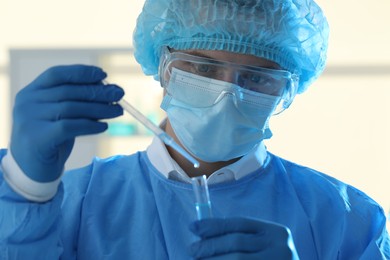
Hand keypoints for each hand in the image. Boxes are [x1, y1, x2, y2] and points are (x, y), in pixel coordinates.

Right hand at [10, 65, 123, 181]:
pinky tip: (104, 126)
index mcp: (32, 92)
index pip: (57, 74)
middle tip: (120, 93)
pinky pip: (69, 127)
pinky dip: (90, 125)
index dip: (81, 72)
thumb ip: (79, 102)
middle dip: (97, 91)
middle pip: (68, 91)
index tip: (103, 75)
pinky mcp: (38, 138)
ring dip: (100, 108)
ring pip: (71, 108)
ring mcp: (29, 119)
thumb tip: (109, 90)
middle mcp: (27, 102)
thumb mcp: (62, 116)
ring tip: (118, 111)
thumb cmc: (52, 139)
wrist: (32, 170)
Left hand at [189, 217, 298, 259]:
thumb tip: (202, 235)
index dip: (214, 224)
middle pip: (236, 242)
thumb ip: (239, 237)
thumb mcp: (262, 245)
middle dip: (210, 245)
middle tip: (193, 250)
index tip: (193, 227)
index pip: (240, 223)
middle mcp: (280, 248)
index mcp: (276, 232)